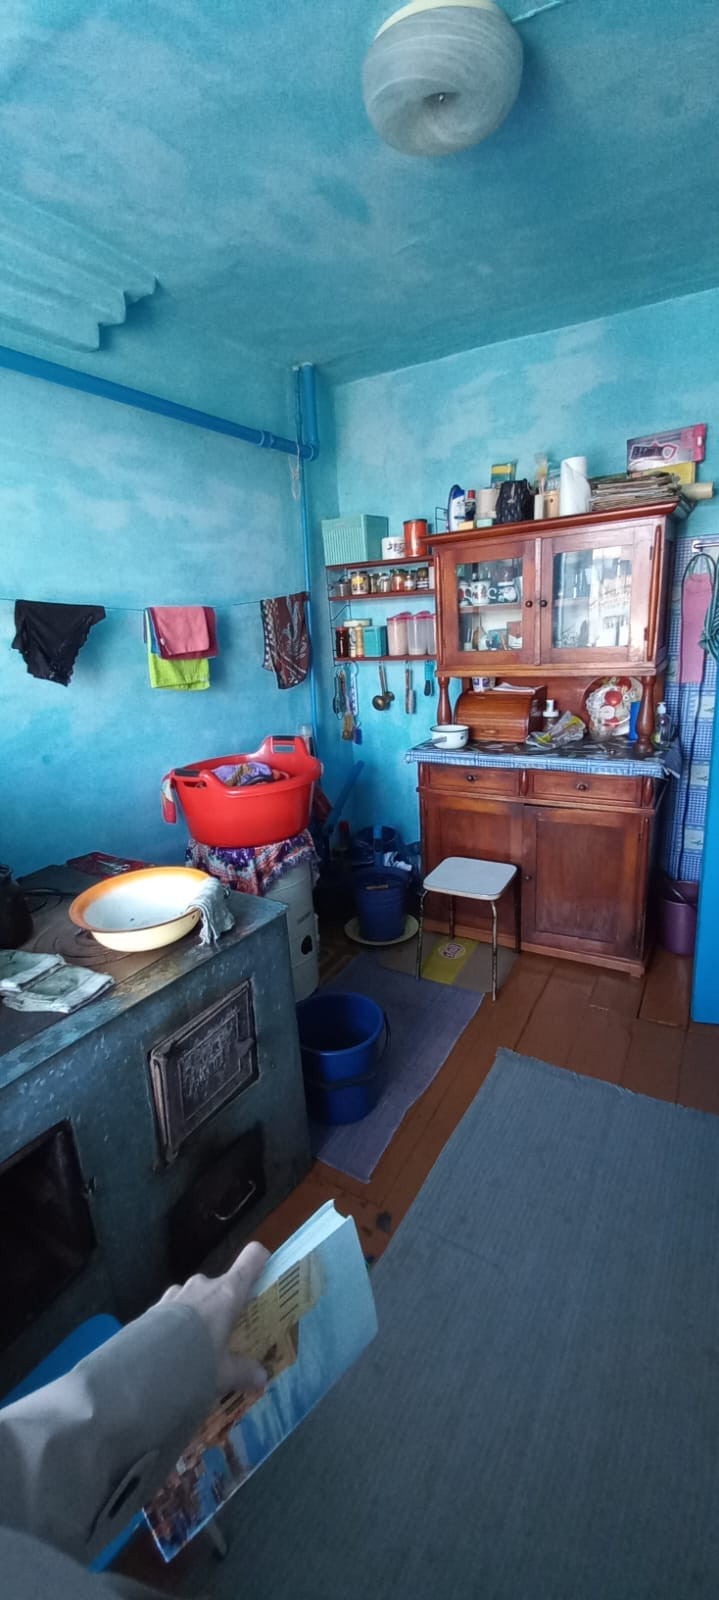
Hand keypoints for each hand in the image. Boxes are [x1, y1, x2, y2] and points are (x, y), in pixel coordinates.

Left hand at [160, 1242, 269, 1395]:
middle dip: (227, 1305)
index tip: (265, 1278)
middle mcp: (203, 1284)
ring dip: (200, 1314)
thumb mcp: (224, 1373)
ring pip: (197, 1296)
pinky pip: (175, 1308)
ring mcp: (177, 1292)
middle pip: (223, 1284)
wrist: (144, 1367)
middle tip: (229, 1332)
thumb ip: (244, 1372)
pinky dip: (178, 1322)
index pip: (253, 1257)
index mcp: (227, 1292)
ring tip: (198, 1344)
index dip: (261, 1262)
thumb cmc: (197, 1360)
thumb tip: (262, 1377)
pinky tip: (174, 1349)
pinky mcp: (156, 1306)